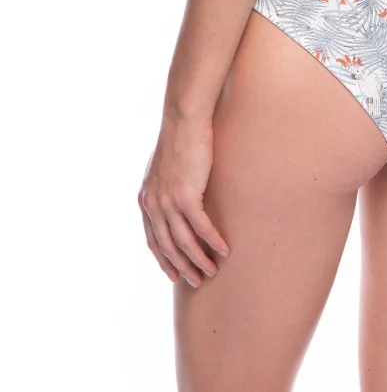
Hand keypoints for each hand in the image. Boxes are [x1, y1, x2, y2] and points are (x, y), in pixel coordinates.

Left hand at [137, 116, 229, 286]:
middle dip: (182, 266)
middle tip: (197, 280)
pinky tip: (224, 250)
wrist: (183, 121)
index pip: (153, 239)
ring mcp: (168, 202)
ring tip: (212, 271)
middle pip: (167, 246)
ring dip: (199, 259)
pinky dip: (212, 241)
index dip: (164, 260)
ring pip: (183, 241)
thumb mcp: (165, 168)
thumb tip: (176, 196)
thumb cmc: (179, 140)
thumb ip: (165, 186)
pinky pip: (201, 227)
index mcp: (146, 199)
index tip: (175, 274)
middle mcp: (153, 204)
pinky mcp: (186, 196)